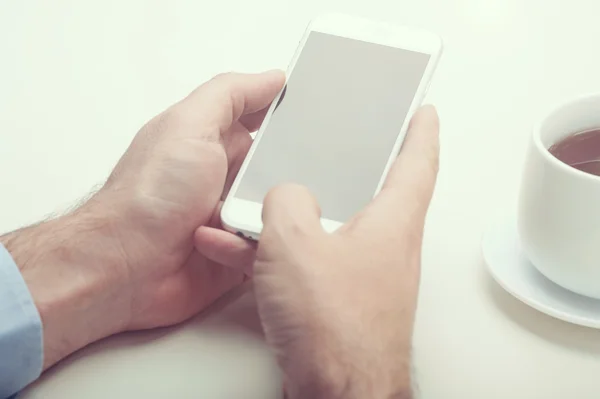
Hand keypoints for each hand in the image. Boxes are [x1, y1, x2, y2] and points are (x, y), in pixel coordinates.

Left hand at [2, 70, 284, 368]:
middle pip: (276, 170)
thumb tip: (271, 78)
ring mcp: (228, 218)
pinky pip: (269, 247)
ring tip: (253, 216)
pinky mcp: (235, 255)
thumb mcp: (189, 126)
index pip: (260, 124)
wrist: (127, 267)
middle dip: (287, 175)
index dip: (284, 123)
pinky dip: (264, 246)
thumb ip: (230, 95)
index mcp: (208, 143)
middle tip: (282, 179)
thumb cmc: (147, 196)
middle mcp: (219, 179)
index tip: (309, 123)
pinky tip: (246, 244)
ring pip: (279, 211)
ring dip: (274, 214)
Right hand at [196, 105, 438, 397]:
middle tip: (334, 147)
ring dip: (289, 216)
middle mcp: (382, 247)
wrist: (337, 395)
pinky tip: (239, 249)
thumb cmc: (336, 329)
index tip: (423, 112)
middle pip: (368, 192)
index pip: (418, 161)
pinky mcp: (335, 302)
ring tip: (255, 203)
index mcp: (391, 222)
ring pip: (324, 229)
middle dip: (345, 168)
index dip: (420, 130)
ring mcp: (359, 276)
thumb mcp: (295, 242)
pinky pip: (304, 263)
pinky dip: (275, 254)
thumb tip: (282, 194)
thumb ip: (285, 201)